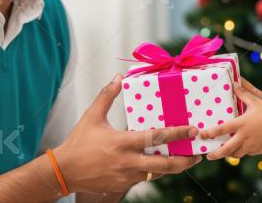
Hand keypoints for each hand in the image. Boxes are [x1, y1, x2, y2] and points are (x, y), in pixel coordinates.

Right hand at [53, 74, 201, 194]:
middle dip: (184, 161)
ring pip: (157, 174)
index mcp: (122, 142)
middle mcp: (128, 161)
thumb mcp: (92, 116)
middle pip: (164, 165)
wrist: (64, 171)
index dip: (177, 134)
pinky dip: (155, 172)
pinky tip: (161, 165)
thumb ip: (106, 96)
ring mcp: (126, 176)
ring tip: (185, 160)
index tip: (192, 130)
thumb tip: (118, 77)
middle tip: (197, 155)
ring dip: (172, 168)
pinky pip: (145, 179)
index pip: (156, 137)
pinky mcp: (123, 185)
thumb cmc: (78, 142)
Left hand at [199, 81, 261, 160]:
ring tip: (223, 153)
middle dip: (215, 154)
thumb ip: (243, 94)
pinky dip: (242, 151)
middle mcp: (244, 136)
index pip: (221, 129)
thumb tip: (234, 83)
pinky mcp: (257, 150)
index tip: (202, 135)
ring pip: (235, 154)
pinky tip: (240, 148)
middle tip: (208, 155)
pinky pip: (246, 153)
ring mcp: (251, 145)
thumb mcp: (255, 102)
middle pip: (226, 149)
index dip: (210, 133)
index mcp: (241, 124)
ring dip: (228, 154)